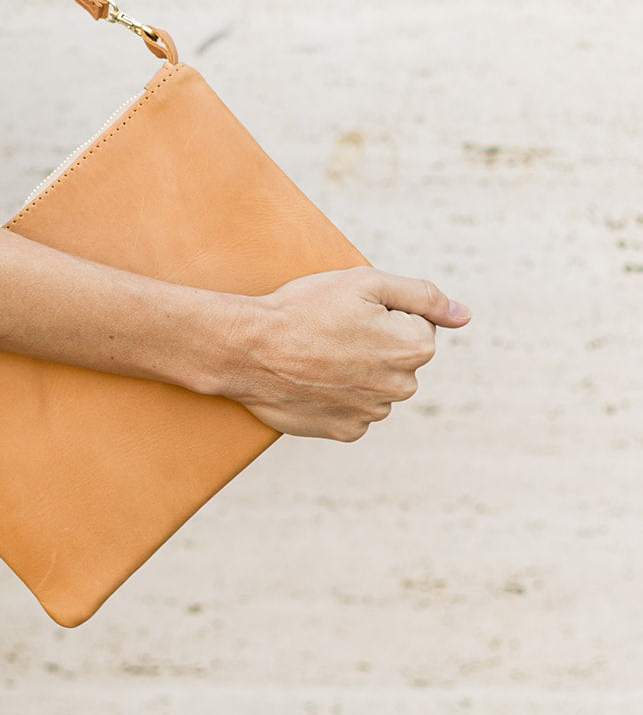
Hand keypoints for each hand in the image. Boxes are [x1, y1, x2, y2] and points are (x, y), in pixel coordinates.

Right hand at [221, 267, 470, 440]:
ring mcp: (373, 413)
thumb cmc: (304, 308)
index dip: (381, 312)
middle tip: (331, 331)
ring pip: (376, 385)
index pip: (415, 324)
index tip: (349, 313)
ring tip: (318, 355)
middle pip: (398, 357)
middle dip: (374, 344)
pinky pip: (353, 410)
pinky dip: (338, 396)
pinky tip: (313, 379)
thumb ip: (424, 296)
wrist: (248, 349)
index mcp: (414, 347)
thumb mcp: (366, 282)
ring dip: (356, 371)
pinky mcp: (345, 431)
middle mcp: (402, 387)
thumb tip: (465, 316)